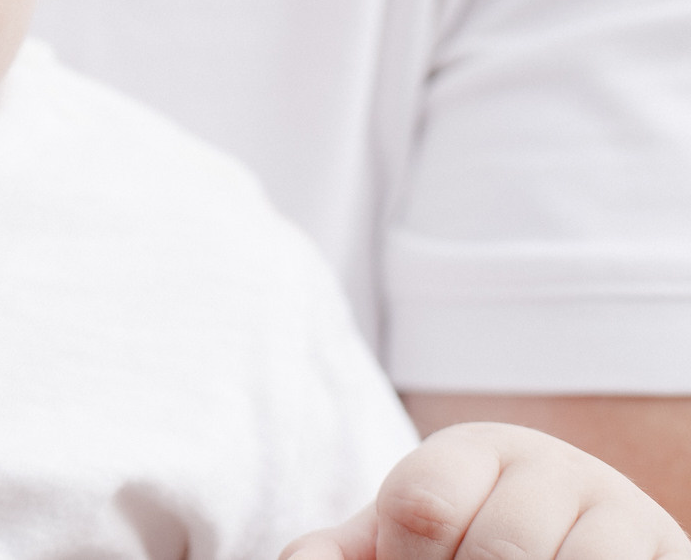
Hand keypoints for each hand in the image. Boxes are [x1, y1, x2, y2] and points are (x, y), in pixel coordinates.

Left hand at [284, 423, 690, 559]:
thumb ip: (341, 551)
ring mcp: (624, 512)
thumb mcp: (398, 544)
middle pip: (502, 549)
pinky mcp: (670, 553)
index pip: (422, 505)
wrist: (575, 543)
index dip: (407, 559)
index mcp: (474, 450)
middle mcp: (555, 467)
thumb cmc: (466, 552)